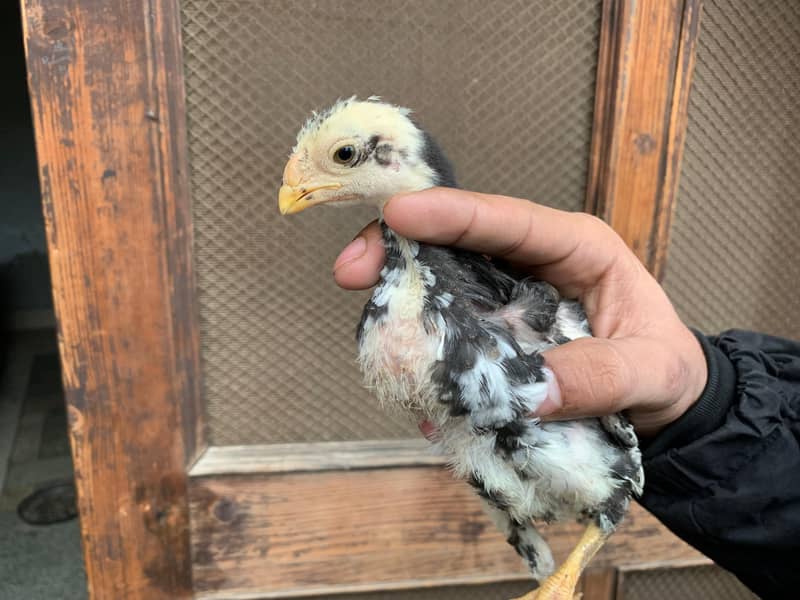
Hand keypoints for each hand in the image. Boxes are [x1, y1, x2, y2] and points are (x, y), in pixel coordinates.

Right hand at [333, 188, 707, 437]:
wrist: (662, 409)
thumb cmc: (665, 371)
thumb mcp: (651, 371)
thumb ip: (602, 376)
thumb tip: (535, 391)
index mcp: (575, 248)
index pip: (508, 219)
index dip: (451, 213)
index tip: (399, 214)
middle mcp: (529, 266)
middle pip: (455, 242)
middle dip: (400, 249)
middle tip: (351, 271)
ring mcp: (504, 300)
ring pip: (441, 284)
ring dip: (402, 301)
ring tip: (373, 327)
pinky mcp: (491, 335)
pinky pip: (447, 331)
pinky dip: (422, 348)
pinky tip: (407, 374)